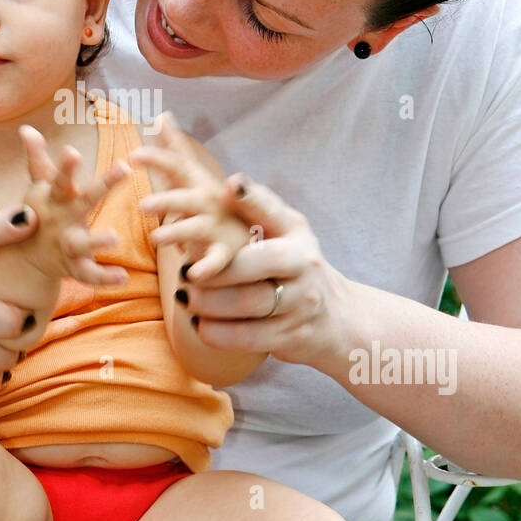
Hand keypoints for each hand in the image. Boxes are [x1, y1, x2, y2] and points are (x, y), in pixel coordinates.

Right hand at [15, 124, 130, 286]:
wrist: (25, 256)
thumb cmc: (40, 212)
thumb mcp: (39, 187)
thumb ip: (37, 158)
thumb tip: (25, 128)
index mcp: (57, 198)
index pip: (61, 179)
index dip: (66, 166)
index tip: (73, 151)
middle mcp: (61, 220)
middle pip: (83, 201)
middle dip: (102, 186)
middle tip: (123, 168)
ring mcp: (66, 245)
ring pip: (81, 243)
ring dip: (97, 240)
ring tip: (115, 237)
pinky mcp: (73, 268)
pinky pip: (89, 274)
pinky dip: (105, 277)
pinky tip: (123, 277)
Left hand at [127, 110, 249, 276]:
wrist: (258, 236)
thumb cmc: (217, 204)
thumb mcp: (196, 175)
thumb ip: (177, 148)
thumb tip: (162, 115)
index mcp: (199, 183)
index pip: (178, 167)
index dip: (157, 158)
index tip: (133, 154)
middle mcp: (210, 203)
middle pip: (187, 198)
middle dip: (167, 200)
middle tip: (142, 205)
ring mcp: (219, 228)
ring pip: (197, 229)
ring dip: (178, 231)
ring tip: (156, 238)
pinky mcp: (226, 254)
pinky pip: (216, 262)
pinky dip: (207, 269)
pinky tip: (191, 275)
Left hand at [160, 172, 348, 370]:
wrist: (335, 319)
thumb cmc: (294, 266)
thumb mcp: (287, 233)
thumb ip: (258, 209)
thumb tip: (230, 182)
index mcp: (297, 236)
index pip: (273, 213)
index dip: (251, 200)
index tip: (227, 187)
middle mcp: (304, 267)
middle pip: (253, 266)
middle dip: (214, 271)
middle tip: (185, 273)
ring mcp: (300, 305)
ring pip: (248, 304)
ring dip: (208, 303)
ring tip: (186, 298)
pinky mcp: (290, 337)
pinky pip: (246, 337)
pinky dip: (216, 332)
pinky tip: (199, 324)